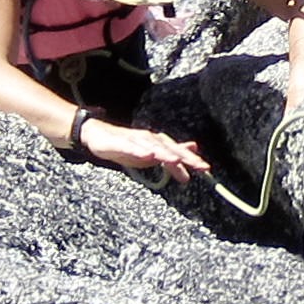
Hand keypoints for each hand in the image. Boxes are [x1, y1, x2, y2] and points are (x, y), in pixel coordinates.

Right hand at [77, 117, 210, 186]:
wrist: (98, 135)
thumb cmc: (126, 145)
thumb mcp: (151, 153)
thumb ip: (171, 153)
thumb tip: (192, 150)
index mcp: (157, 143)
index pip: (177, 151)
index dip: (191, 159)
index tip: (206, 168)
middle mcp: (149, 139)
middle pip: (169, 148)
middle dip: (184, 157)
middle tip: (198, 165)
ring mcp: (135, 140)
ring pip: (153, 147)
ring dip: (165, 153)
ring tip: (176, 160)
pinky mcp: (120, 143)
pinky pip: (131, 147)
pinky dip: (140, 150)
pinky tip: (148, 155)